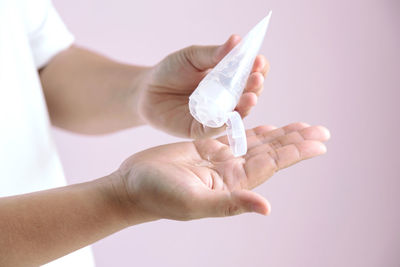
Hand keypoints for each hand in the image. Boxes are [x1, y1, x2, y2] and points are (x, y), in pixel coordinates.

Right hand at [115, 123, 329, 222]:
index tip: (320, 142)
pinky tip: (268, 126)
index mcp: (232, 184)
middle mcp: (230, 172)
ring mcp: (218, 159)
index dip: (296, 152)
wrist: (132, 186)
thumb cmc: (157, 196)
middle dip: (296, 141)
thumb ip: (230, 204)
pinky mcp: (205, 147)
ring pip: (256, 142)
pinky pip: (235, 135)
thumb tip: (266, 208)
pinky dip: (253, 129)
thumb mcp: (194, 202)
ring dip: (280, 134)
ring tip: (301, 126)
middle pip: (271, 152)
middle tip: (321, 130)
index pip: (272, 165)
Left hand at [138, 35, 269, 138]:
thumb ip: (213, 53)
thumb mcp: (192, 57)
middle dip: (255, 86)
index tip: (258, 60)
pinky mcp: (201, 130)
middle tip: (256, 78)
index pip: (249, 73)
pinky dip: (225, 122)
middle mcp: (227, 99)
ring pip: (236, 113)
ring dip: (246, 106)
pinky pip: (216, 128)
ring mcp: (216, 115)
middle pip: (248, 94)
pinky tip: (232, 114)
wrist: (146, 90)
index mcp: (228, 79)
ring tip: (250, 96)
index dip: (257, 68)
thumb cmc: (170, 71)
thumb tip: (236, 40)